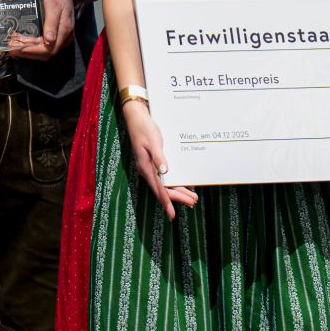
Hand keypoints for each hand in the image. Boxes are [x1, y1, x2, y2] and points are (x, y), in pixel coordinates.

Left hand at [11, 0, 78, 59]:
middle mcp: (64, 39)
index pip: (48, 50)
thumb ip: (51, 23)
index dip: (33, 51)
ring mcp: (61, 39)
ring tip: (14, 45)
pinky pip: (45, 46)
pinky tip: (23, 41)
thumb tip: (49, 40)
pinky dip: (33, 46)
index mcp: (64, 31)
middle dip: (28, 52)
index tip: (18, 49)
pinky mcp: (57, 37)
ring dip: (29, 50)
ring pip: (44, 51)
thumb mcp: (53, 6)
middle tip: (12, 49)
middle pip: (45, 54)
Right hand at [120, 99, 197, 218]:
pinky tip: (185, 183)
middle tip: (192, 203)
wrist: (137, 117)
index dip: (167, 202)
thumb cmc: (144, 128)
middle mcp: (148, 169)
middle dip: (178, 197)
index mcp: (146, 167)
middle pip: (164, 189)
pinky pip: (165, 176)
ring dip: (179, 190)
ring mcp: (150, 166)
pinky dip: (175, 181)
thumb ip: (159, 157)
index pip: (159, 188)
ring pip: (166, 183)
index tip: (172, 214)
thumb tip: (165, 172)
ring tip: (192, 198)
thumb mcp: (153, 141)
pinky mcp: (153, 161)